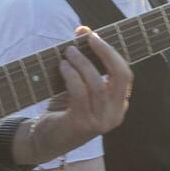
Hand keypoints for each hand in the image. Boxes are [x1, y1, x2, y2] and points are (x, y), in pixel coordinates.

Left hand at [38, 27, 132, 149]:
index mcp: (118, 104)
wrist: (45, 139)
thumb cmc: (63, 109)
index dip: (110, 50)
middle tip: (89, 37)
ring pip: (98, 84)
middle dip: (106, 52)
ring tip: (68, 51)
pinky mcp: (83, 124)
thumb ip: (84, 63)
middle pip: (121, 75)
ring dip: (83, 63)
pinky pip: (80, 93)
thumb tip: (82, 31)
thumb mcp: (78, 86)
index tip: (91, 34)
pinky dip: (72, 76)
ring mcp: (101, 121)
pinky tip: (63, 66)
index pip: (125, 73)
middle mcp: (115, 114)